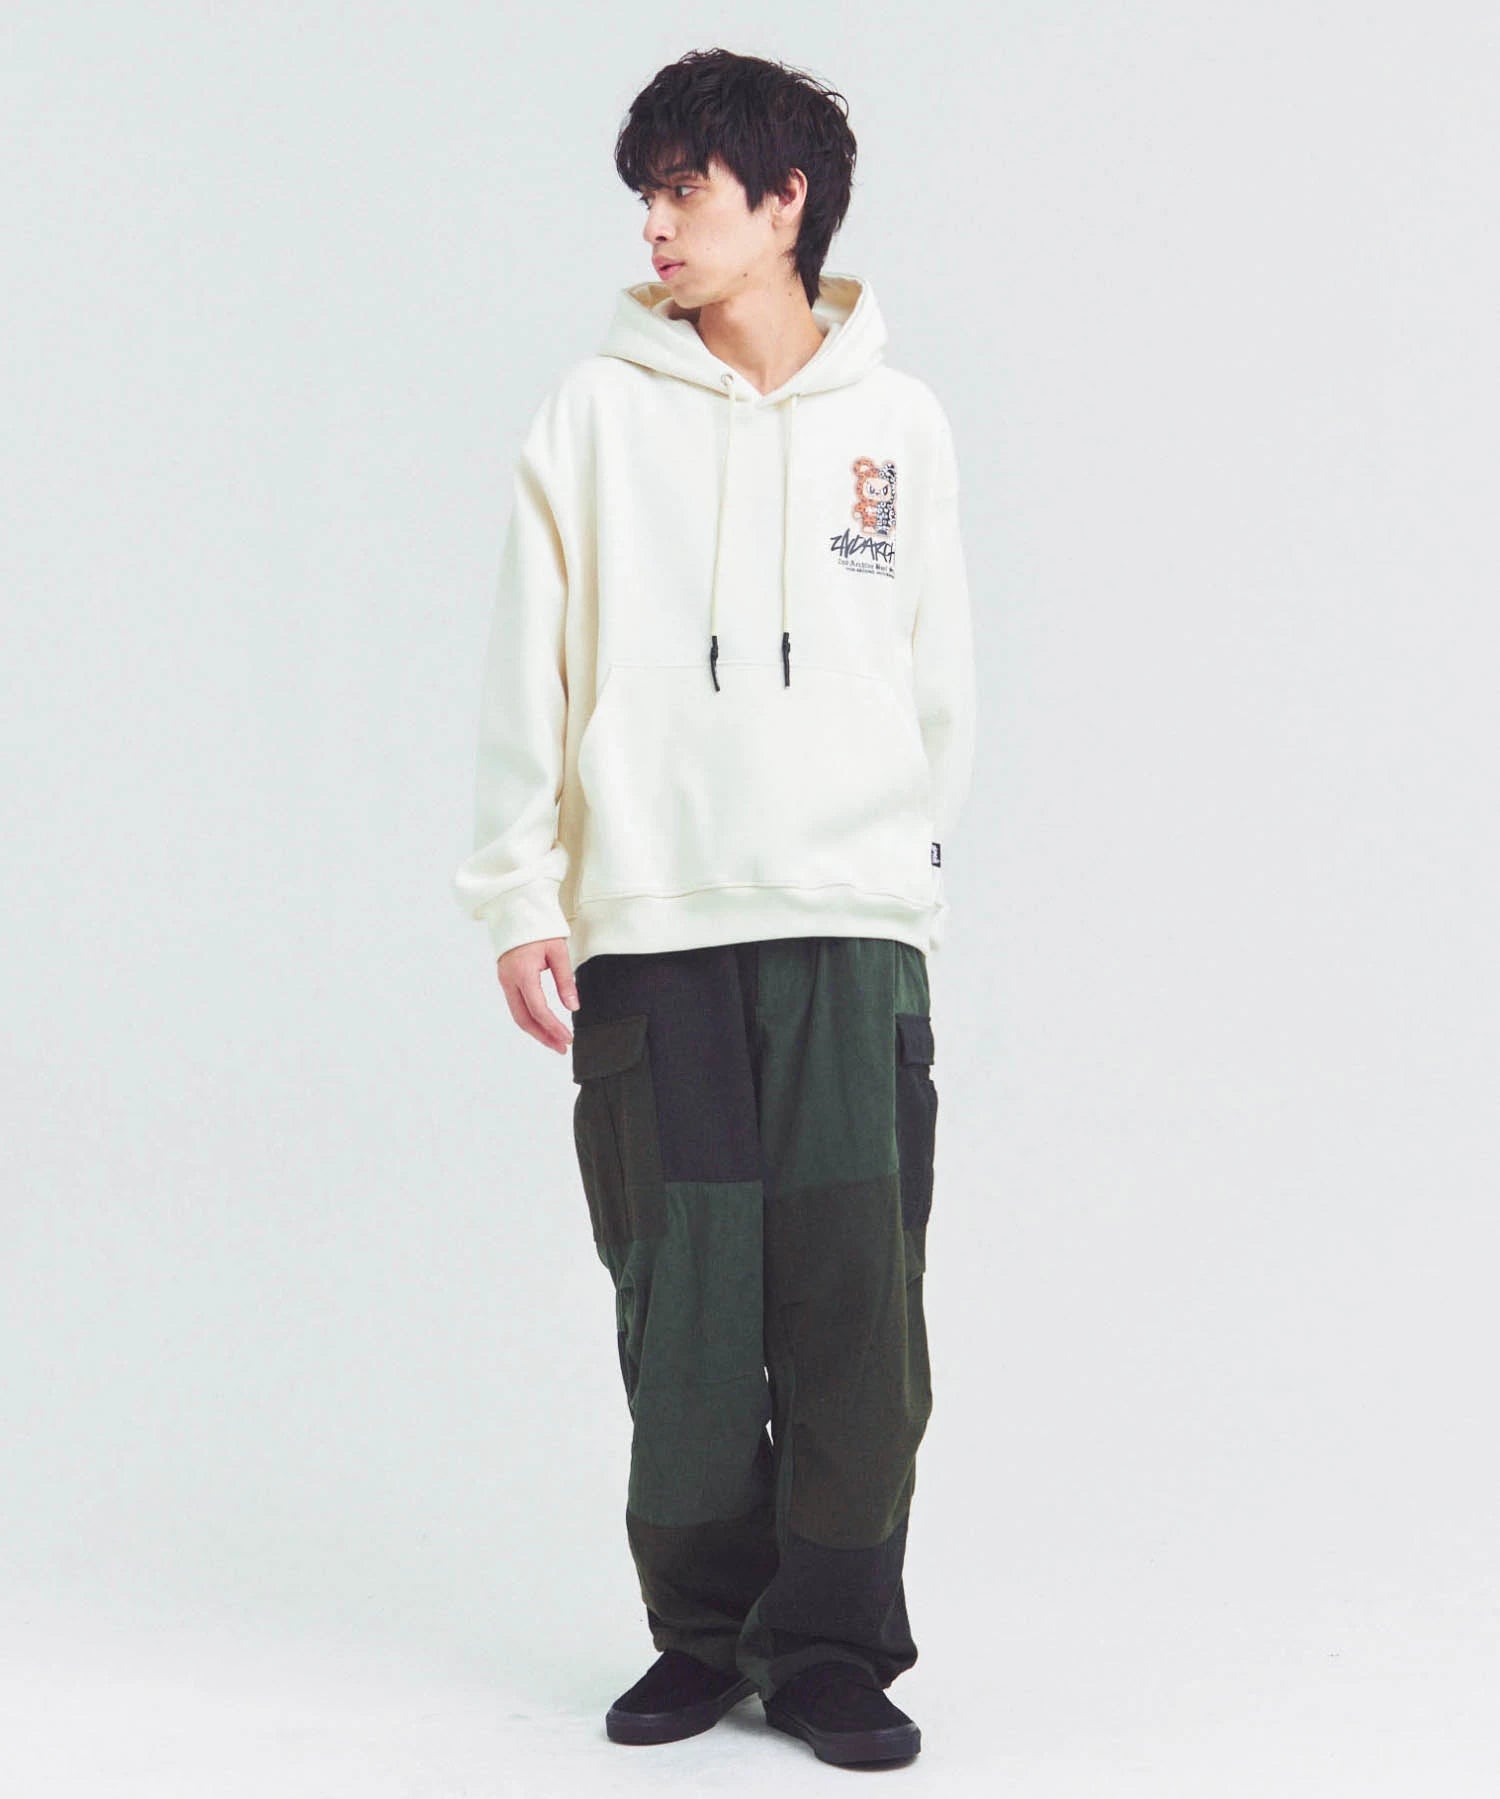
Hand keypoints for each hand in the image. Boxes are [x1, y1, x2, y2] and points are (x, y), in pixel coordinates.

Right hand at [497, 938, 578, 1054]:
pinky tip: (543, 1025)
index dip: (553, 1027)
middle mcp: (509, 979)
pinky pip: (516, 1005)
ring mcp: (504, 980)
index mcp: (522, 972)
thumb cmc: (539, 927)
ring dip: (536, 1030)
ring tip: (554, 1041)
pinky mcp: (505, 979)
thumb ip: (565, 981)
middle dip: (543, 1036)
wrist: (517, 910)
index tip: (567, 1039)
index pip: (538, 1009)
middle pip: (523, 1018)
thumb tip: (573, 1007)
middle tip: (561, 1047)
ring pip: (517, 1014)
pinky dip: (529, 1018)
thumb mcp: (558, 951)